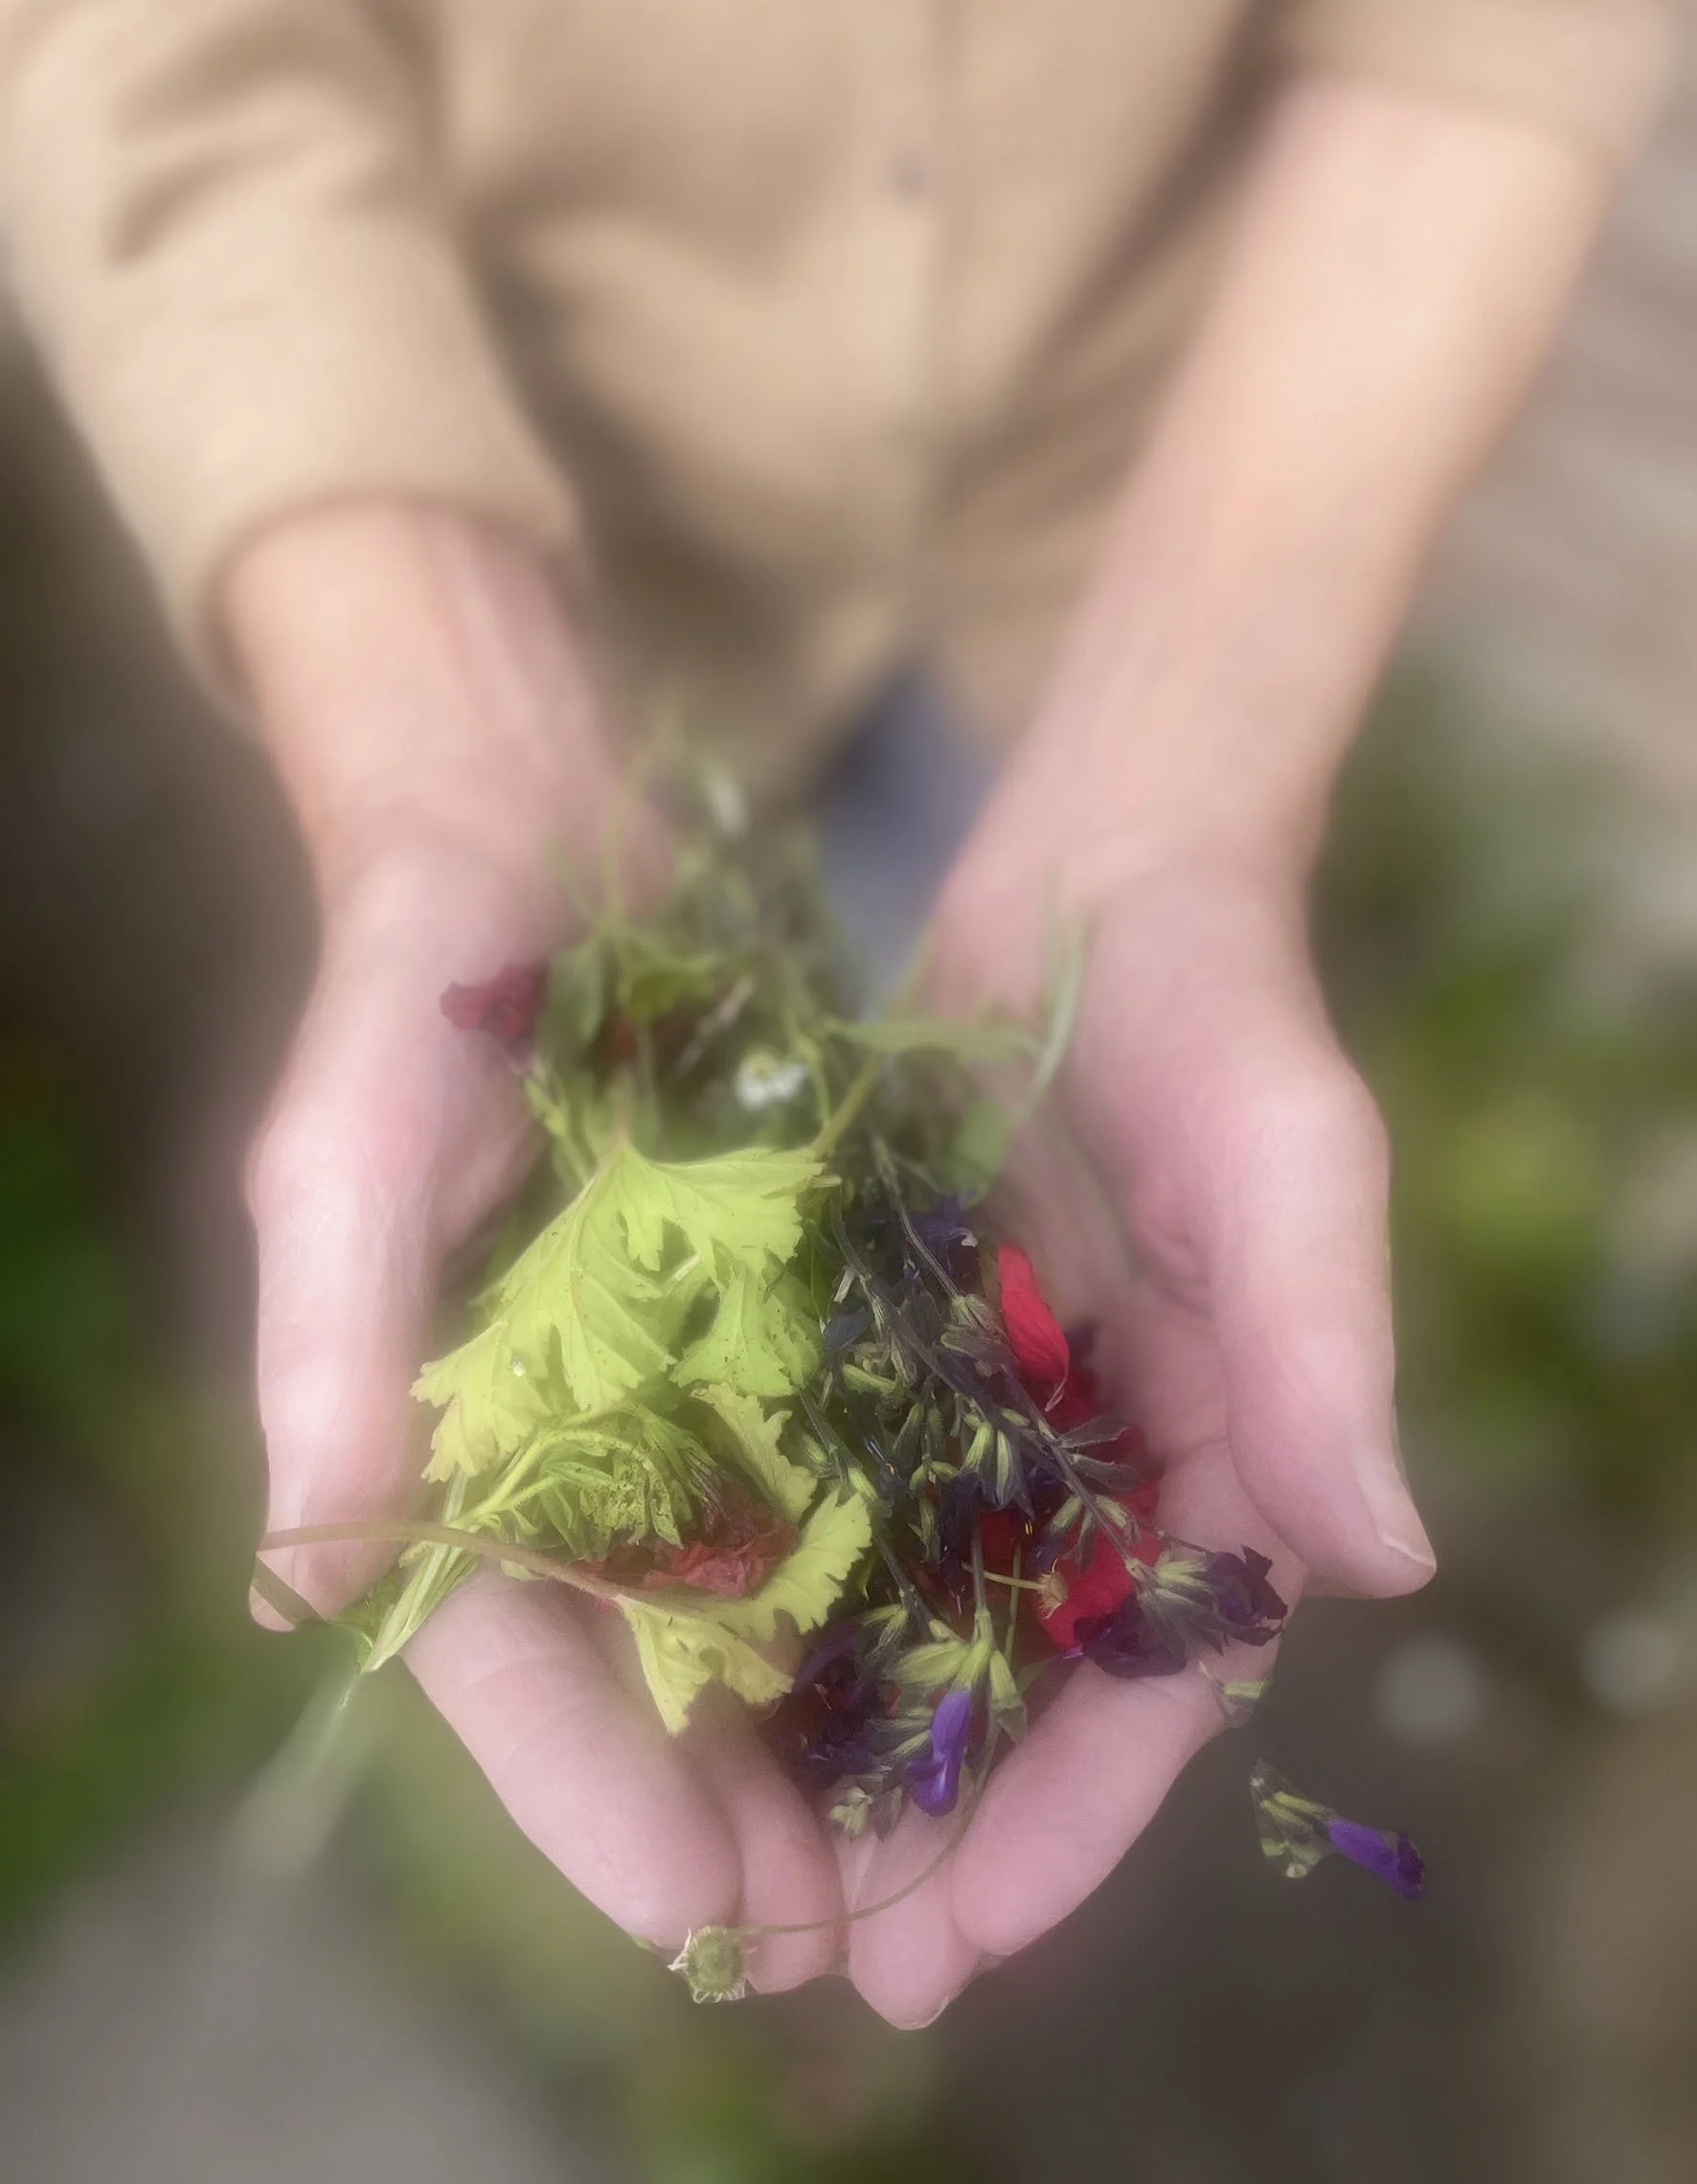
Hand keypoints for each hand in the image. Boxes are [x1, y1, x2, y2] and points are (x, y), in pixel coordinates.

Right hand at [231, 501, 841, 1985]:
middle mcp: (563, 1434)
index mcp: (443, 1431)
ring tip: (929, 1854)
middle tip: (855, 1937)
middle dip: (735, 1809)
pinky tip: (975, 1649)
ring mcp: (670, 1378)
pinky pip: (832, 1475)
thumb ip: (329, 1333)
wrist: (530, 828)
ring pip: (748, 1601)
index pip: (506, 1659)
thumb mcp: (358, 1129)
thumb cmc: (422, 975)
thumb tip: (306, 1563)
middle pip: (645, 1670)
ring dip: (825, 1729)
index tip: (705, 1915)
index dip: (594, 1799)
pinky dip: (890, 1570)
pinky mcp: (768, 1312)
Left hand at [834, 69, 1605, 2023]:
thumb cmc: (1228, 1021)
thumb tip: (1386, 1558)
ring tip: (759, 1877)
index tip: (978, 1932)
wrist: (1105, 881)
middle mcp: (1106, 1461)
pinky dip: (795, 1593)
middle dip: (951, 1828)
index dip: (1082, 1819)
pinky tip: (705, 1673)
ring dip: (854, 1747)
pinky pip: (848, 1496)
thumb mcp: (1291, 1172)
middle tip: (843, 1961)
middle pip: (1031, 1687)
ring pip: (928, 1619)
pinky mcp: (904, 1344)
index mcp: (1222, 1456)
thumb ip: (1326, 1355)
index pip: (1164, 1680)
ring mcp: (998, 1412)